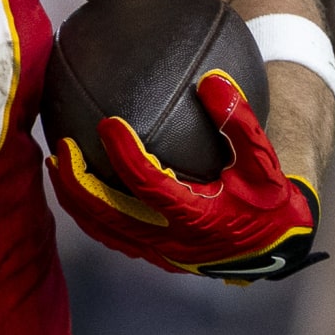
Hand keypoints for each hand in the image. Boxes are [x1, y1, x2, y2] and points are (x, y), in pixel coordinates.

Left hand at [47, 70, 320, 280]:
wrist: (277, 249)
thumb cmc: (271, 200)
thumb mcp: (264, 161)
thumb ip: (239, 122)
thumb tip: (211, 79)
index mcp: (197, 216)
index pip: (149, 185)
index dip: (126, 155)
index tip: (108, 123)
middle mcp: (172, 240)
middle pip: (108, 214)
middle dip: (79, 182)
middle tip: (61, 147)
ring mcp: (160, 252)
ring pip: (103, 230)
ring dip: (76, 199)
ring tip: (57, 165)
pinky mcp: (155, 255)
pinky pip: (112, 235)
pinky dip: (90, 211)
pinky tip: (79, 184)